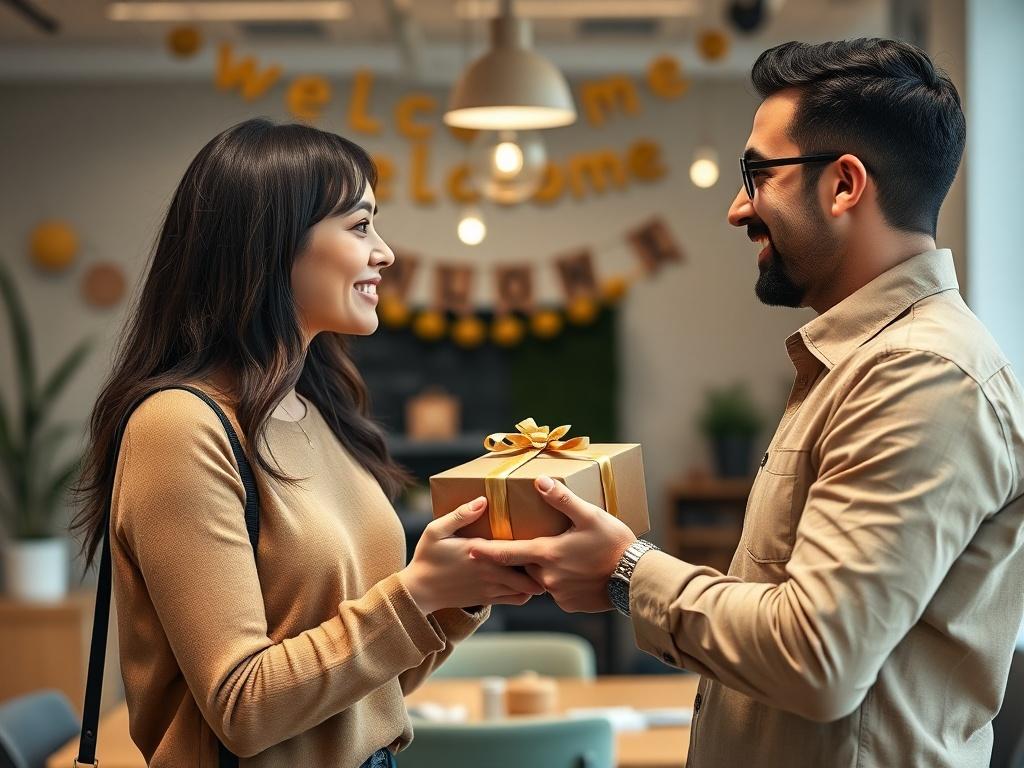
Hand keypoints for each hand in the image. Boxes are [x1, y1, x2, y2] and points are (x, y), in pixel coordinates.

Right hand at [399, 496, 544, 614]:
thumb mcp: (436, 530)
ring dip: (538, 578)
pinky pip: (517, 599)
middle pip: (530, 571)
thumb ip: (460, 515)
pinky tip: (529, 580)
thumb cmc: (427, 557)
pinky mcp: (489, 600)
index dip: (537, 542)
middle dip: (544, 563)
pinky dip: (527, 592)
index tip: (549, 533)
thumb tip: (483, 500)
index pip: (518, 548)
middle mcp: (491, 572)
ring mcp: (492, 589)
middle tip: (554, 551)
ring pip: (528, 588)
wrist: (419, 591)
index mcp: (482, 552)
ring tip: (543, 564)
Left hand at [468, 476, 636, 612]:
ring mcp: (558, 594)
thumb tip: (539, 482)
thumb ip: (562, 499)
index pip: (507, 553)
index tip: (468, 549)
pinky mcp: (570, 604)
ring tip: (563, 556)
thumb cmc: (614, 544)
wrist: (635, 578)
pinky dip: (561, 581)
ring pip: (540, 578)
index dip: (486, 551)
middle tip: (532, 544)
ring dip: (544, 568)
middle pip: (523, 565)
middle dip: (523, 556)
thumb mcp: (590, 515)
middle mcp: (547, 577)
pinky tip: (577, 570)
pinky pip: (557, 591)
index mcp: (547, 554)